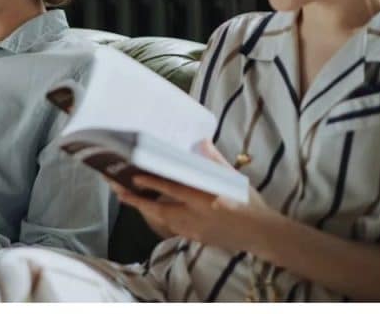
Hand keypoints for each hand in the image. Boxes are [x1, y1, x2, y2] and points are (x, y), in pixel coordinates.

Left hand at [108, 140, 281, 254]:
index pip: (175, 189)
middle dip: (137, 199)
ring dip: (144, 207)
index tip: (135, 176)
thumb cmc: (249, 203)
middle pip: (159, 209)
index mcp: (207, 199)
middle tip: (117, 188)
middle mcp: (197, 216)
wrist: (262, 235)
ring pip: (162, 218)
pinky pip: (171, 226)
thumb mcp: (232, 178)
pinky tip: (150, 208)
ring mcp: (195, 230)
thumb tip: (201, 141)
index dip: (153, 183)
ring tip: (126, 195)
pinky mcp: (195, 238)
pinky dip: (158, 216)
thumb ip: (214, 160)